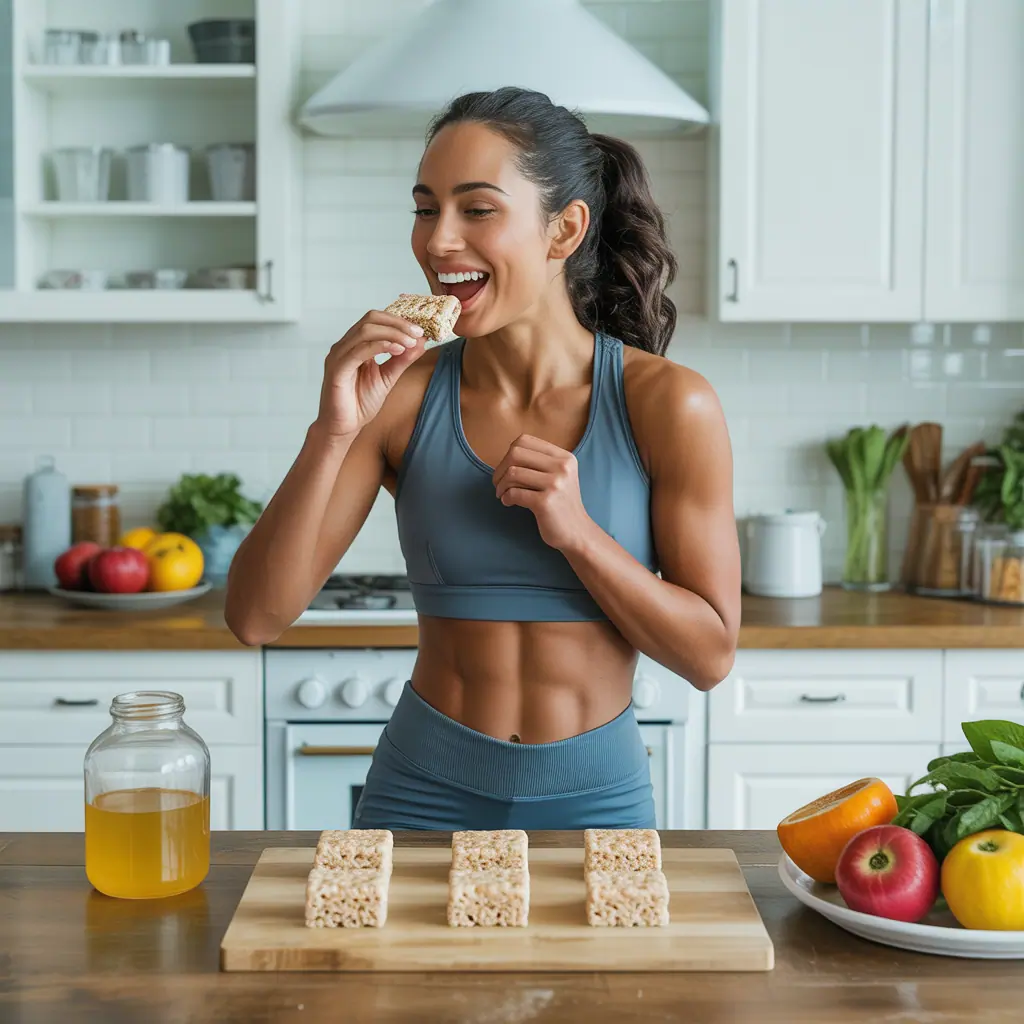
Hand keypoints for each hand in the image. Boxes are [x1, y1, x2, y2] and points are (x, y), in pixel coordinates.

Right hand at [315, 311, 425, 438]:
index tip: (420, 329)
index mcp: (356, 345)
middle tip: (418, 332)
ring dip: (393, 333)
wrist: (343, 427)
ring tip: (411, 341)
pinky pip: (358, 351)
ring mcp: (338, 355)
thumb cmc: (360, 403)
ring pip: (365, 330)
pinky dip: (380, 346)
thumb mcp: (388, 378)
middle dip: (398, 323)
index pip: (377, 320)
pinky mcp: (336, 369)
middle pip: (371, 318)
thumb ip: (401, 360)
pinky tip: (397, 349)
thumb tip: (420, 342)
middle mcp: (345, 345)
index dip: (400, 321)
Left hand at [492, 435, 591, 550]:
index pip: (525, 441)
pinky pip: (514, 493)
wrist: (577, 532)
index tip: (506, 469)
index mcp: (564, 457)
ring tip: (502, 494)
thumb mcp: (559, 476)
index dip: (509, 454)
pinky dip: (506, 498)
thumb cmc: (560, 504)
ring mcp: (555, 484)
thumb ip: (540, 462)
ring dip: (501, 485)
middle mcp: (562, 467)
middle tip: (498, 484)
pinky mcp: (545, 502)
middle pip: (515, 453)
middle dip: (500, 469)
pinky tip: (508, 503)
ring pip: (512, 473)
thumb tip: (507, 454)